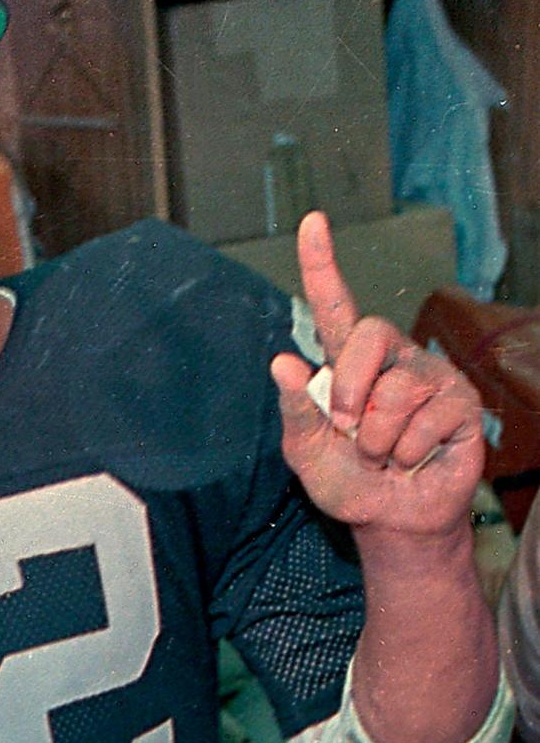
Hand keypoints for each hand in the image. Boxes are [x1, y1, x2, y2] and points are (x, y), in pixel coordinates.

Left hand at [271, 212, 483, 538]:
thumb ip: (296, 410)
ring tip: (385, 454)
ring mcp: (430, 377)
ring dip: (378, 438)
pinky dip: (407, 453)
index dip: (323, 264)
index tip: (311, 222)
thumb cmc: (348, 482)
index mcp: (349, 363)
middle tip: (349, 430)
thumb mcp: (306, 452)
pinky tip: (413, 460)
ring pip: (395, 392)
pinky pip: (424, 423)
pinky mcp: (461, 404)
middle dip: (350, 389)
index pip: (336, 306)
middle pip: (369, 336)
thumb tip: (281, 362)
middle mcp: (392, 359)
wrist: (391, 520)